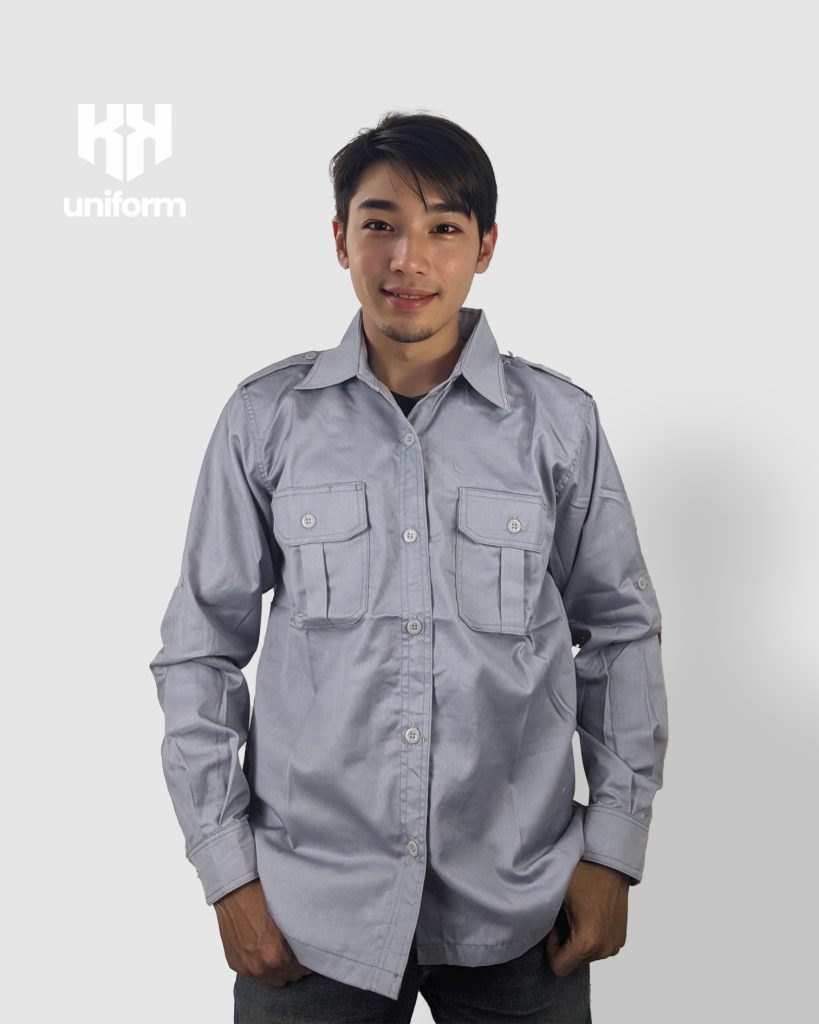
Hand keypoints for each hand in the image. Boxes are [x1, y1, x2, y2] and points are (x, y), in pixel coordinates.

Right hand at [213, 878, 313, 986]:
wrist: (235, 892)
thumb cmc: (263, 899)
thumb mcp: (287, 919)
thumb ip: (295, 939)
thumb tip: (307, 946)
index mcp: (277, 956)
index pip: (302, 970)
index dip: (307, 960)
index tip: (309, 953)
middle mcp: (261, 966)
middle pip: (289, 977)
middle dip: (294, 966)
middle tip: (297, 952)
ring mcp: (246, 968)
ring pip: (273, 980)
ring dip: (279, 970)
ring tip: (283, 954)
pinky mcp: (235, 964)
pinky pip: (255, 975)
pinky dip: (262, 966)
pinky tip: (266, 953)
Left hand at [545, 860, 629, 976]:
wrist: (610, 863)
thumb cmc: (582, 876)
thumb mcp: (556, 897)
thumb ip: (544, 921)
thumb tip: (530, 931)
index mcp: (587, 941)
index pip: (559, 967)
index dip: (552, 948)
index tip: (555, 926)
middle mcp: (604, 949)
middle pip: (574, 962)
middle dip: (565, 944)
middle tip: (565, 918)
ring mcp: (615, 944)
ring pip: (586, 956)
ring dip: (578, 941)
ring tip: (577, 915)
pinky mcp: (621, 938)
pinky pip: (599, 948)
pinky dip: (591, 938)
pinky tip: (590, 915)